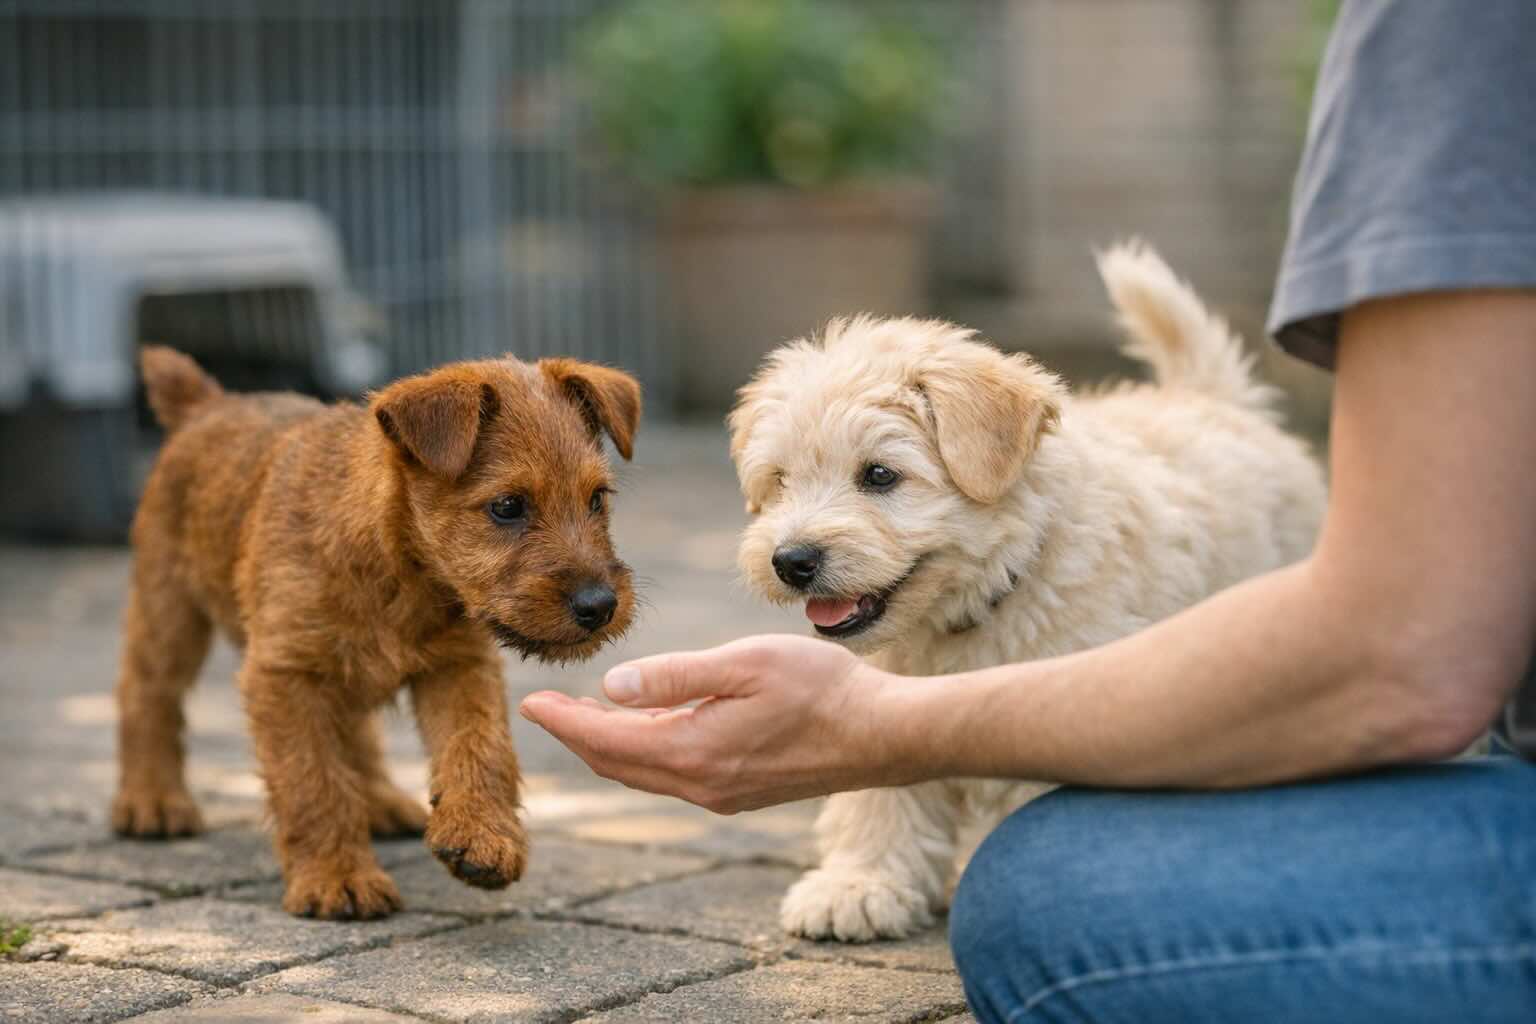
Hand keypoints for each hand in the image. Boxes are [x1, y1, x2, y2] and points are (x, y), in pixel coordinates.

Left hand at [519, 634, 902, 812]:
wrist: (883, 736)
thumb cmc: (820, 689)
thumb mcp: (744, 664)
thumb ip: (675, 677)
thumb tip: (611, 686)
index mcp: (693, 752)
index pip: (606, 741)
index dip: (563, 722)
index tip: (530, 703)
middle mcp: (700, 784)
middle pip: (617, 764)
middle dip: (577, 736)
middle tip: (546, 708)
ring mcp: (721, 793)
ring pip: (644, 772)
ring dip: (610, 745)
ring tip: (585, 714)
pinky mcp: (740, 791)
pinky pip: (673, 773)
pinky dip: (645, 750)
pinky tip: (646, 724)